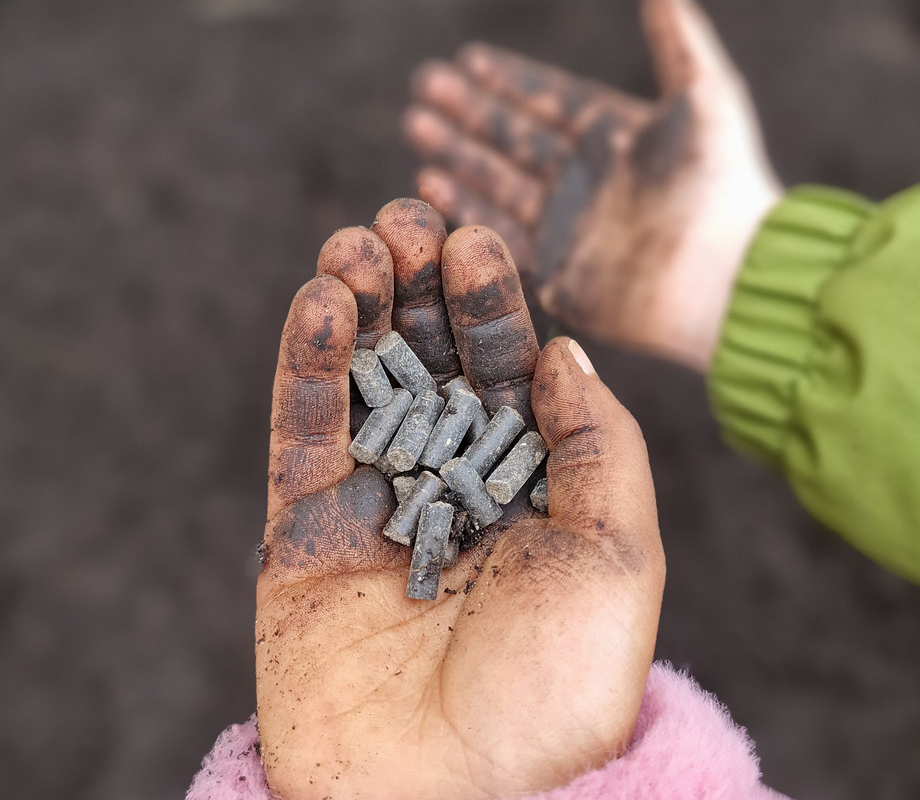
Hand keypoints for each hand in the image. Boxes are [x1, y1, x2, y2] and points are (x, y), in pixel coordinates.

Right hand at [257, 199, 665, 799]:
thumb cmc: (555, 691)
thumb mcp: (617, 557)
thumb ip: (599, 443)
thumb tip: (560, 347)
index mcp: (533, 495)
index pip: (507, 376)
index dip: (490, 305)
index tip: (475, 238)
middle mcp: (454, 494)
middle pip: (429, 366)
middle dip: (418, 289)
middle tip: (405, 217)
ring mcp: (374, 512)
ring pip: (362, 385)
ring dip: (358, 307)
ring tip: (358, 243)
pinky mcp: (302, 537)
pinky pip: (303, 434)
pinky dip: (307, 365)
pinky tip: (322, 302)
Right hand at [404, 0, 780, 369]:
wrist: (726, 275)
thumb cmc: (723, 183)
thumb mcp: (706, 94)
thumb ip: (678, 38)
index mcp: (616, 136)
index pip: (550, 99)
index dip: (511, 80)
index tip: (468, 58)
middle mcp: (588, 180)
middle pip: (514, 137)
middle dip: (469, 112)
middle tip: (424, 85)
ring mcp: (570, 228)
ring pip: (499, 182)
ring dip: (457, 154)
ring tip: (416, 125)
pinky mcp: (559, 275)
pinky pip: (500, 236)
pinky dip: (464, 210)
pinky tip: (429, 182)